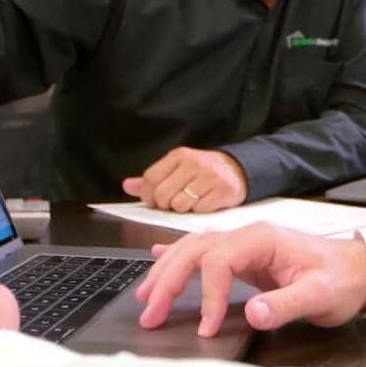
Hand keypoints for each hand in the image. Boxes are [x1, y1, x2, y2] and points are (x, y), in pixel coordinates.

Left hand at [122, 147, 247, 212]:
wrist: (238, 170)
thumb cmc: (203, 172)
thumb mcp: (177, 169)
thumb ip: (153, 179)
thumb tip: (127, 186)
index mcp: (179, 155)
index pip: (151, 178)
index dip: (148, 195)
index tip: (155, 200)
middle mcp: (194, 162)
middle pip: (163, 194)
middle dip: (166, 204)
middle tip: (175, 201)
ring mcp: (210, 176)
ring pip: (179, 205)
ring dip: (183, 208)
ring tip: (192, 200)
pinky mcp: (223, 190)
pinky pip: (199, 210)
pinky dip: (200, 210)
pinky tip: (205, 202)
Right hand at [135, 223, 365, 336]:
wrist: (359, 270)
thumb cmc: (342, 279)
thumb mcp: (321, 295)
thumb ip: (287, 304)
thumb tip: (253, 313)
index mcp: (264, 239)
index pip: (219, 261)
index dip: (207, 295)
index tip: (206, 326)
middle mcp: (249, 236)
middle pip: (196, 250)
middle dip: (168, 280)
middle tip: (150, 312)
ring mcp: (245, 245)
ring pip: (193, 249)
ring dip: (166, 270)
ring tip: (145, 295)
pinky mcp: (245, 257)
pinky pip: (204, 251)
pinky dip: (177, 255)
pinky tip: (159, 257)